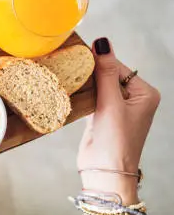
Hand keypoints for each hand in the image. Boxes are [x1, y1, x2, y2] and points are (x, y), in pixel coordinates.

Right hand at [77, 38, 159, 202]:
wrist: (104, 172)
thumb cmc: (114, 142)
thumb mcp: (110, 104)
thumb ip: (105, 73)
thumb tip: (103, 43)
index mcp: (145, 93)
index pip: (119, 67)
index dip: (99, 63)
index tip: (78, 59)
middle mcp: (133, 99)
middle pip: (108, 75)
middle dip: (91, 74)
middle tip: (70, 71)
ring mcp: (117, 108)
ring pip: (98, 86)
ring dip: (85, 85)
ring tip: (69, 82)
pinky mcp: (102, 116)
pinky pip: (91, 97)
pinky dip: (82, 95)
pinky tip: (71, 94)